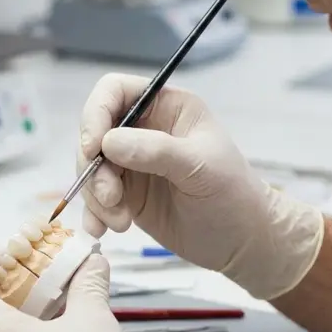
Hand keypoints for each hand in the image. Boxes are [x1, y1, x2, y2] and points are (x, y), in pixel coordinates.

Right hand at [78, 73, 324, 299]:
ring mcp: (131, 163)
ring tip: (119, 221)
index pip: (115, 91)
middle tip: (110, 197)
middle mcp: (143, 130)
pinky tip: (103, 230)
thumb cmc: (233, 193)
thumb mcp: (200, 166)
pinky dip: (93, 214)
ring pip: (91, 168)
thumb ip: (156, 151)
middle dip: (94, 166)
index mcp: (166, 107)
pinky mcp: (126, 195)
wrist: (241, 240)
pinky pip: (94, 198)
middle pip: (94, 132)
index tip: (93, 147)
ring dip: (96, 196)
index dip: (96, 113)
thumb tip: (108, 142)